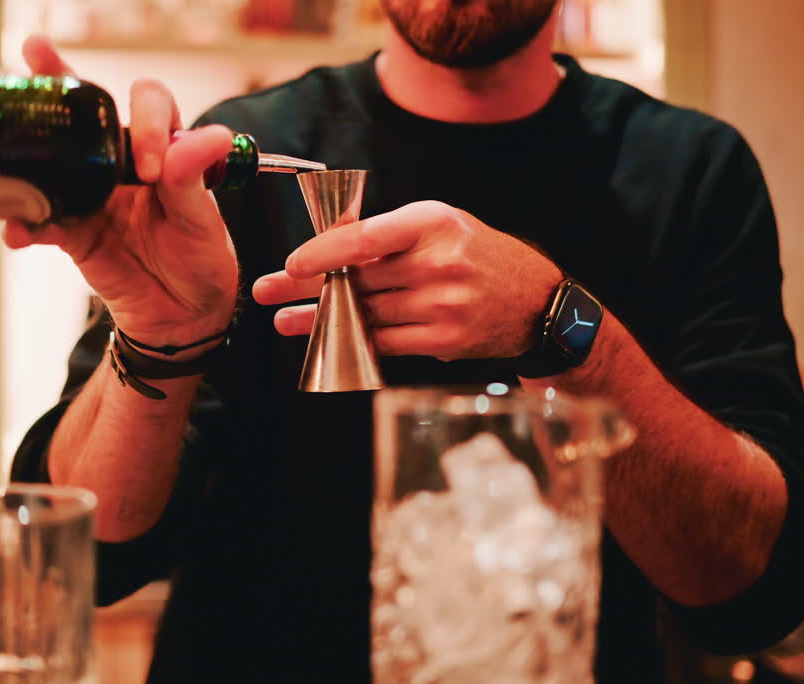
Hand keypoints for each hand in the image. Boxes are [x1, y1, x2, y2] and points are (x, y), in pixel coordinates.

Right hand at [3, 36, 238, 350]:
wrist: (181, 318)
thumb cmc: (201, 260)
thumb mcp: (204, 221)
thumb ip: (193, 179)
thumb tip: (212, 137)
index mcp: (162, 148)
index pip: (149, 103)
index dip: (147, 123)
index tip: (151, 168)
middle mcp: (121, 162)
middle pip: (86, 110)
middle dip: (58, 78)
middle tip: (36, 54)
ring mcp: (91, 194)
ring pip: (53, 158)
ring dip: (27, 150)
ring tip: (5, 144)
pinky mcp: (70, 231)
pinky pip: (38, 220)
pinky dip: (23, 225)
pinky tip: (19, 232)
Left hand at [252, 201, 563, 361]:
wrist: (536, 301)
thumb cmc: (478, 256)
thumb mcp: (441, 226)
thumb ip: (388, 235)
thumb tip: (325, 250)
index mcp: (434, 222)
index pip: (366, 238)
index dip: (323, 253)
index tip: (291, 264)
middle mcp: (439, 262)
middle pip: (357, 280)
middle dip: (306, 288)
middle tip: (266, 292)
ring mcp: (442, 305)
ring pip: (364, 314)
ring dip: (320, 320)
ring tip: (285, 321)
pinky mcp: (444, 340)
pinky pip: (384, 342)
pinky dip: (353, 340)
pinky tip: (326, 339)